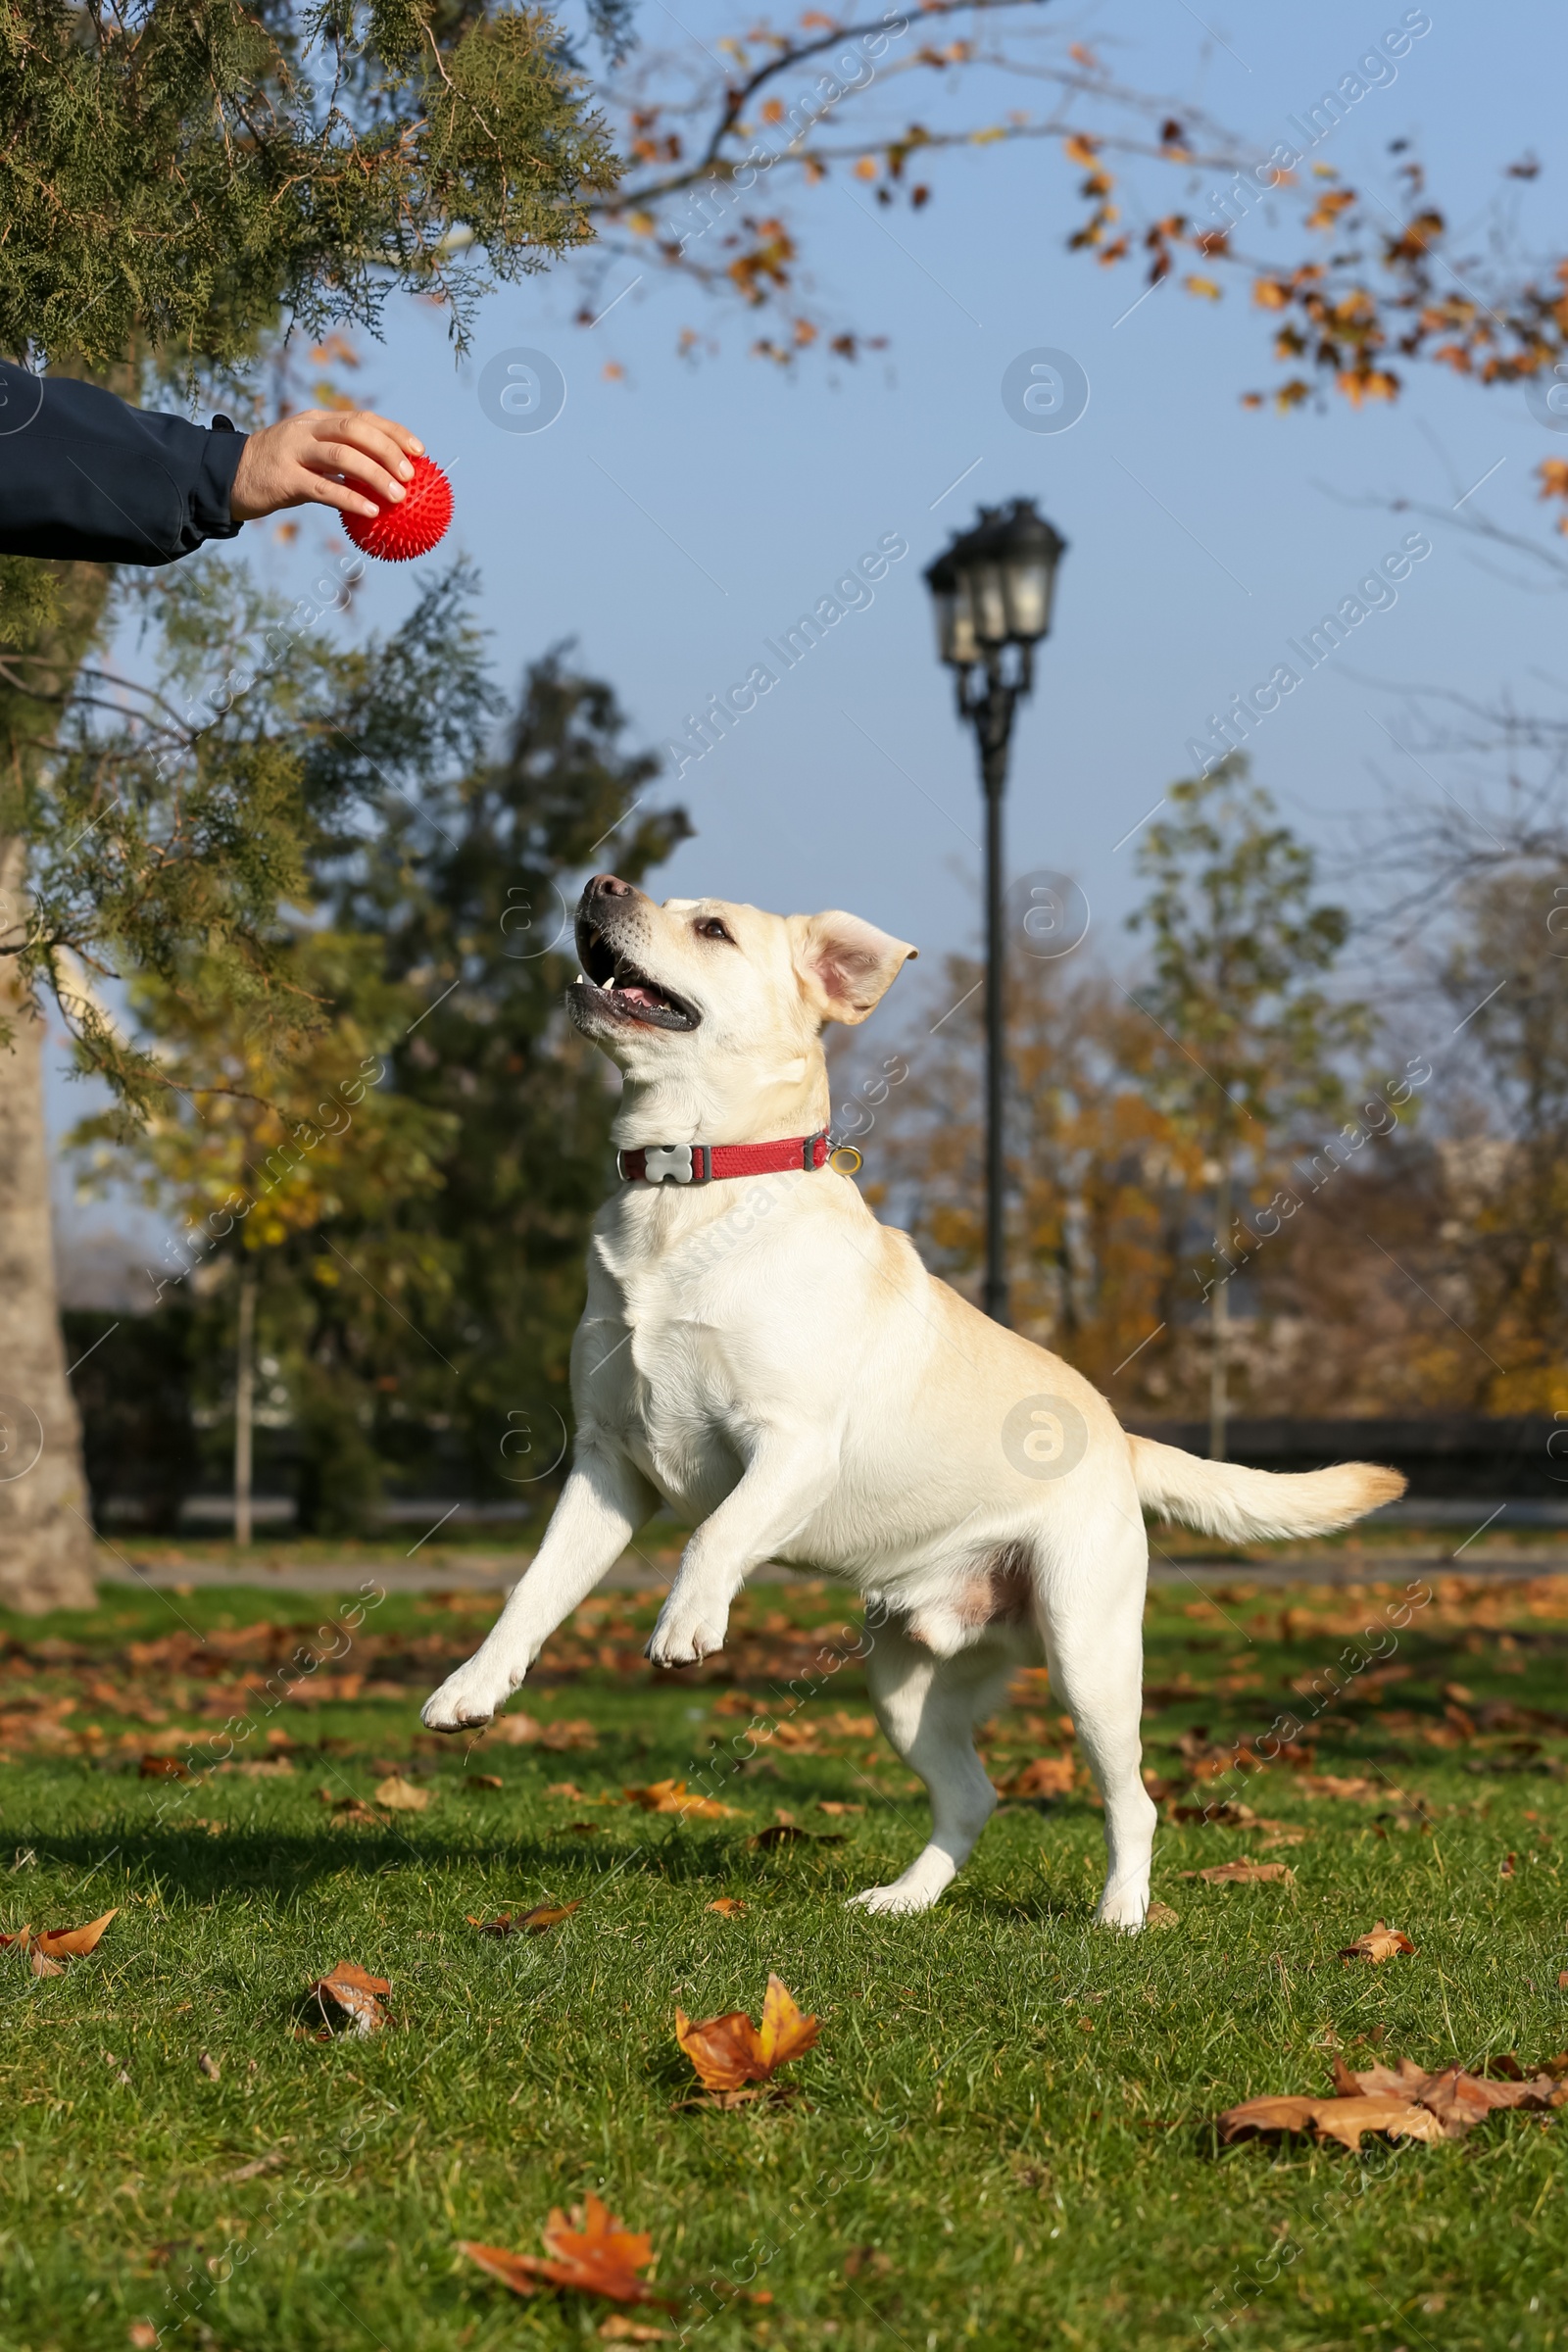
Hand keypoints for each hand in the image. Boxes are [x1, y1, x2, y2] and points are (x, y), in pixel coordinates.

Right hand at [228, 407, 424, 523]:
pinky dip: (350, 498)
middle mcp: (306, 429)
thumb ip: (338, 461)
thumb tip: (381, 478)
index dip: (394, 432)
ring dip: (375, 475)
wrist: (227, 477)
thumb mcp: (307, 457)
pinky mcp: (284, 478)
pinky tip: (371, 511)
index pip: (362, 418)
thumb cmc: (276, 471)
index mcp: (317, 421)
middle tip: (412, 475)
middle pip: (355, 430)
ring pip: (342, 456)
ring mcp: (293, 451)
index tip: (421, 451)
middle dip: (389, 450)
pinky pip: (323, 488)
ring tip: (399, 496)